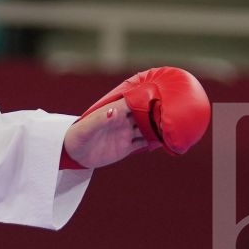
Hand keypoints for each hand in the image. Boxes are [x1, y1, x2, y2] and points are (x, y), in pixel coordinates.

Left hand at [62, 66, 211, 169]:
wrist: (72, 154)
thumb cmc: (76, 137)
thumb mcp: (87, 129)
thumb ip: (101, 120)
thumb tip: (115, 111)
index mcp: (114, 111)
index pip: (135, 101)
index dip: (148, 96)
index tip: (164, 93)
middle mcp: (122, 120)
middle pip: (144, 114)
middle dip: (158, 112)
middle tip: (176, 110)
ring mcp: (125, 133)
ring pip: (147, 129)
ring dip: (158, 128)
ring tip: (175, 126)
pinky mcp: (125, 147)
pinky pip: (143, 144)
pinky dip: (153, 143)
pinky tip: (165, 141)